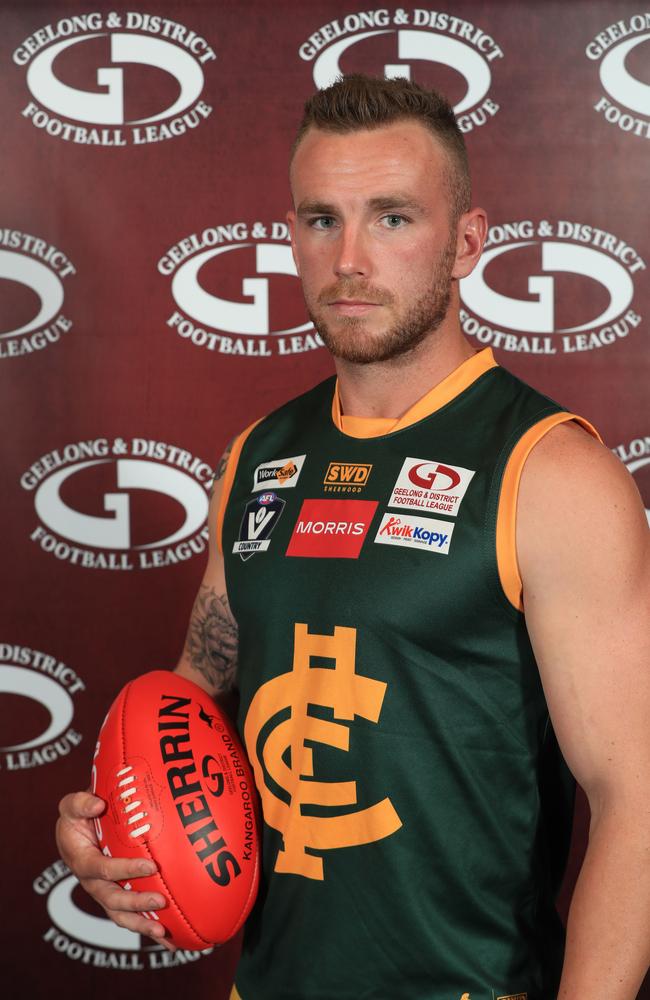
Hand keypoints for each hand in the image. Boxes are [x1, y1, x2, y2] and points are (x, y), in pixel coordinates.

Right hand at [56, 790, 175, 949]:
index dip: (125, 870)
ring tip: (163, 932)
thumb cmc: (77, 817)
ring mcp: (104, 893)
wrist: (78, 830)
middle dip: (136, 903)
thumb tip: (98, 805)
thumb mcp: (72, 807)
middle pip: (112, 900)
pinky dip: (147, 928)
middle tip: (160, 901)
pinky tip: (168, 939)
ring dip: (141, 925)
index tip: (150, 866)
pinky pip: (129, 916)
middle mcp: (92, 883)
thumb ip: (80, 803)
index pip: (103, 870)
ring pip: (120, 915)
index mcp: (82, 861)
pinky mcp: (115, 897)